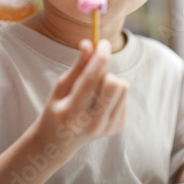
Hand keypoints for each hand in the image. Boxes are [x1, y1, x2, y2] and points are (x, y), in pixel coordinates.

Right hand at [35, 39, 128, 155]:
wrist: (60, 141)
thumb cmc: (58, 107)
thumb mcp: (61, 86)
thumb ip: (78, 66)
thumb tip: (89, 43)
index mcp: (72, 113)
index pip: (90, 80)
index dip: (99, 57)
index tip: (103, 42)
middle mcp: (92, 124)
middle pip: (114, 84)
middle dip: (105, 71)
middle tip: (95, 70)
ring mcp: (106, 128)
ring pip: (123, 87)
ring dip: (111, 80)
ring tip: (95, 89)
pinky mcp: (118, 126)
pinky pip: (125, 95)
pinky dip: (114, 92)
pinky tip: (100, 101)